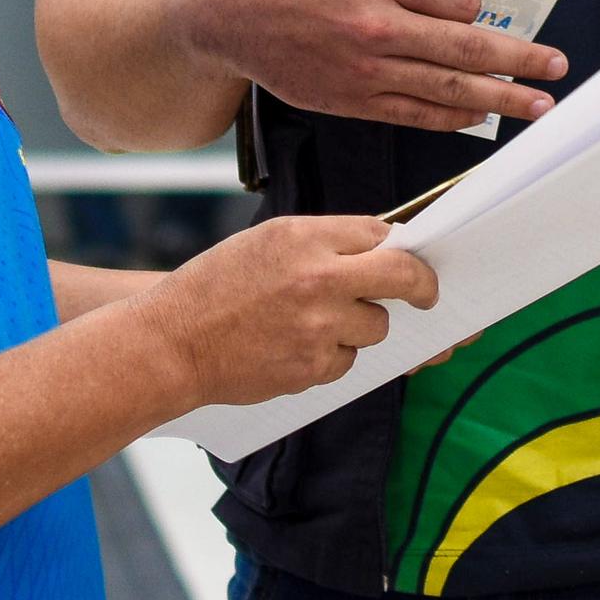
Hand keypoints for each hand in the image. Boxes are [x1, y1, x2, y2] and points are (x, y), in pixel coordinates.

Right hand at [146, 214, 438, 407]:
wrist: (172, 343)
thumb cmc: (213, 289)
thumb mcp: (264, 243)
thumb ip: (320, 243)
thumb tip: (379, 249)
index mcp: (303, 236)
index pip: (379, 233)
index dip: (399, 247)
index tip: (413, 258)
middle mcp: (318, 277)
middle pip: (402, 276)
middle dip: (422, 286)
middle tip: (428, 295)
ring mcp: (319, 325)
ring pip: (375, 325)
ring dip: (358, 326)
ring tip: (311, 324)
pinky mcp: (314, 365)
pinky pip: (348, 360)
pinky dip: (330, 357)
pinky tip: (292, 348)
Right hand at [168, 0, 567, 132]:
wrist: (233, 12)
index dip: (476, 5)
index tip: (474, 9)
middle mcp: (377, 24)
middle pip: (468, 47)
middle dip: (521, 59)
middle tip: (556, 67)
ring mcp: (366, 69)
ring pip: (449, 87)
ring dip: (502, 98)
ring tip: (538, 104)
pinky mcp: (352, 100)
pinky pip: (416, 113)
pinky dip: (454, 117)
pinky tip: (481, 116)